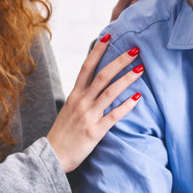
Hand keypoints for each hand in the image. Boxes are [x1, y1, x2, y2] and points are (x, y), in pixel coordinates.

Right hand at [46, 35, 143, 171]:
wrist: (52, 156)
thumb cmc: (63, 133)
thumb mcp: (69, 109)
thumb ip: (82, 97)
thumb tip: (95, 86)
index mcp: (74, 94)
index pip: (86, 67)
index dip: (98, 50)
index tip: (109, 36)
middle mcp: (81, 101)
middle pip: (102, 75)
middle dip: (119, 60)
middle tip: (135, 50)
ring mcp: (88, 115)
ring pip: (110, 91)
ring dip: (127, 78)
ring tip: (141, 69)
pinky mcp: (95, 131)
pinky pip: (114, 115)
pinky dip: (126, 105)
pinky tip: (138, 98)